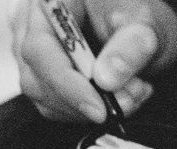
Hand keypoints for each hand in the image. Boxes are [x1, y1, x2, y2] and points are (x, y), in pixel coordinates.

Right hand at [10, 0, 176, 122]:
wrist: (138, 18)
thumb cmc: (136, 9)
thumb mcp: (144, 19)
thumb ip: (130, 45)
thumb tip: (106, 80)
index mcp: (50, 1)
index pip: (39, 48)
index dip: (66, 83)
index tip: (98, 108)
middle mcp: (31, 25)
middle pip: (36, 78)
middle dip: (84, 100)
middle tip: (129, 98)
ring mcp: (34, 52)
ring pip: (46, 98)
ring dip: (91, 108)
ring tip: (133, 91)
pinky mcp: (44, 75)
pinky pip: (57, 105)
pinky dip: (90, 109)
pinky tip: (120, 94)